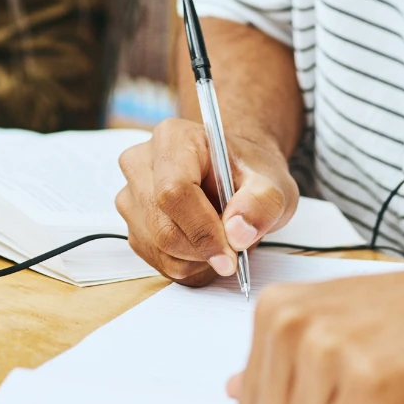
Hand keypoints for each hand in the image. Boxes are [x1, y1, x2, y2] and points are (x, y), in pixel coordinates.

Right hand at [114, 117, 296, 285]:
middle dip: (203, 249)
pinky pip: (158, 261)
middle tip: (236, 249)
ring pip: (159, 249)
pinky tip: (207, 245)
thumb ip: (262, 204)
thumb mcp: (272, 182)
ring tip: (223, 238)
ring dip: (197, 259)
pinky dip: (188, 265)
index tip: (231, 255)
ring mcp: (131, 197)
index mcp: (172, 139)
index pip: (173, 191)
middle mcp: (141, 164)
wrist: (234, 174)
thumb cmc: (247, 172)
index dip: (201, 229)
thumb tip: (237, 233)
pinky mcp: (133, 226)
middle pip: (162, 227)